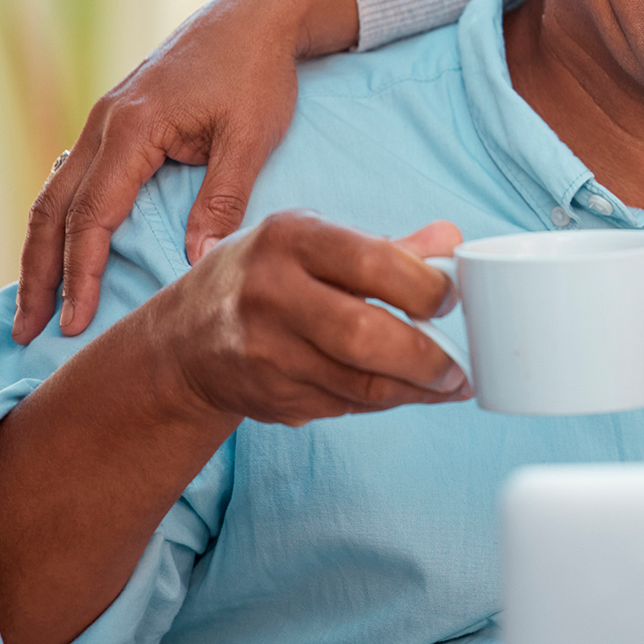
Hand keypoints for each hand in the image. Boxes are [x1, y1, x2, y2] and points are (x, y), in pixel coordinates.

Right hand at [14, 0, 360, 343]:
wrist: (258, 14)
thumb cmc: (259, 72)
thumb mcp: (252, 136)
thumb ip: (222, 197)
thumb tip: (198, 261)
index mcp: (132, 129)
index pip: (92, 217)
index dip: (80, 273)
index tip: (75, 321)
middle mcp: (105, 123)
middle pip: (55, 210)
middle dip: (40, 273)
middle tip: (30, 329)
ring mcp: (106, 119)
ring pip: (57, 192)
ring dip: (43, 248)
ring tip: (37, 300)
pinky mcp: (118, 118)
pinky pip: (76, 175)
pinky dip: (62, 217)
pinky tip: (64, 246)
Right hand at [154, 213, 468, 425]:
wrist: (183, 341)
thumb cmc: (266, 278)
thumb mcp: (312, 242)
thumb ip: (387, 247)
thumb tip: (454, 241)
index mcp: (290, 239)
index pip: (374, 263)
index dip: (425, 286)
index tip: (452, 300)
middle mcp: (269, 294)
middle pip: (364, 334)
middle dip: (425, 356)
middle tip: (460, 364)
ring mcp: (263, 352)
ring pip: (358, 382)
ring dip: (415, 390)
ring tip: (450, 384)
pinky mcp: (267, 397)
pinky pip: (344, 405)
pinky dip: (383, 402)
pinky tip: (406, 392)